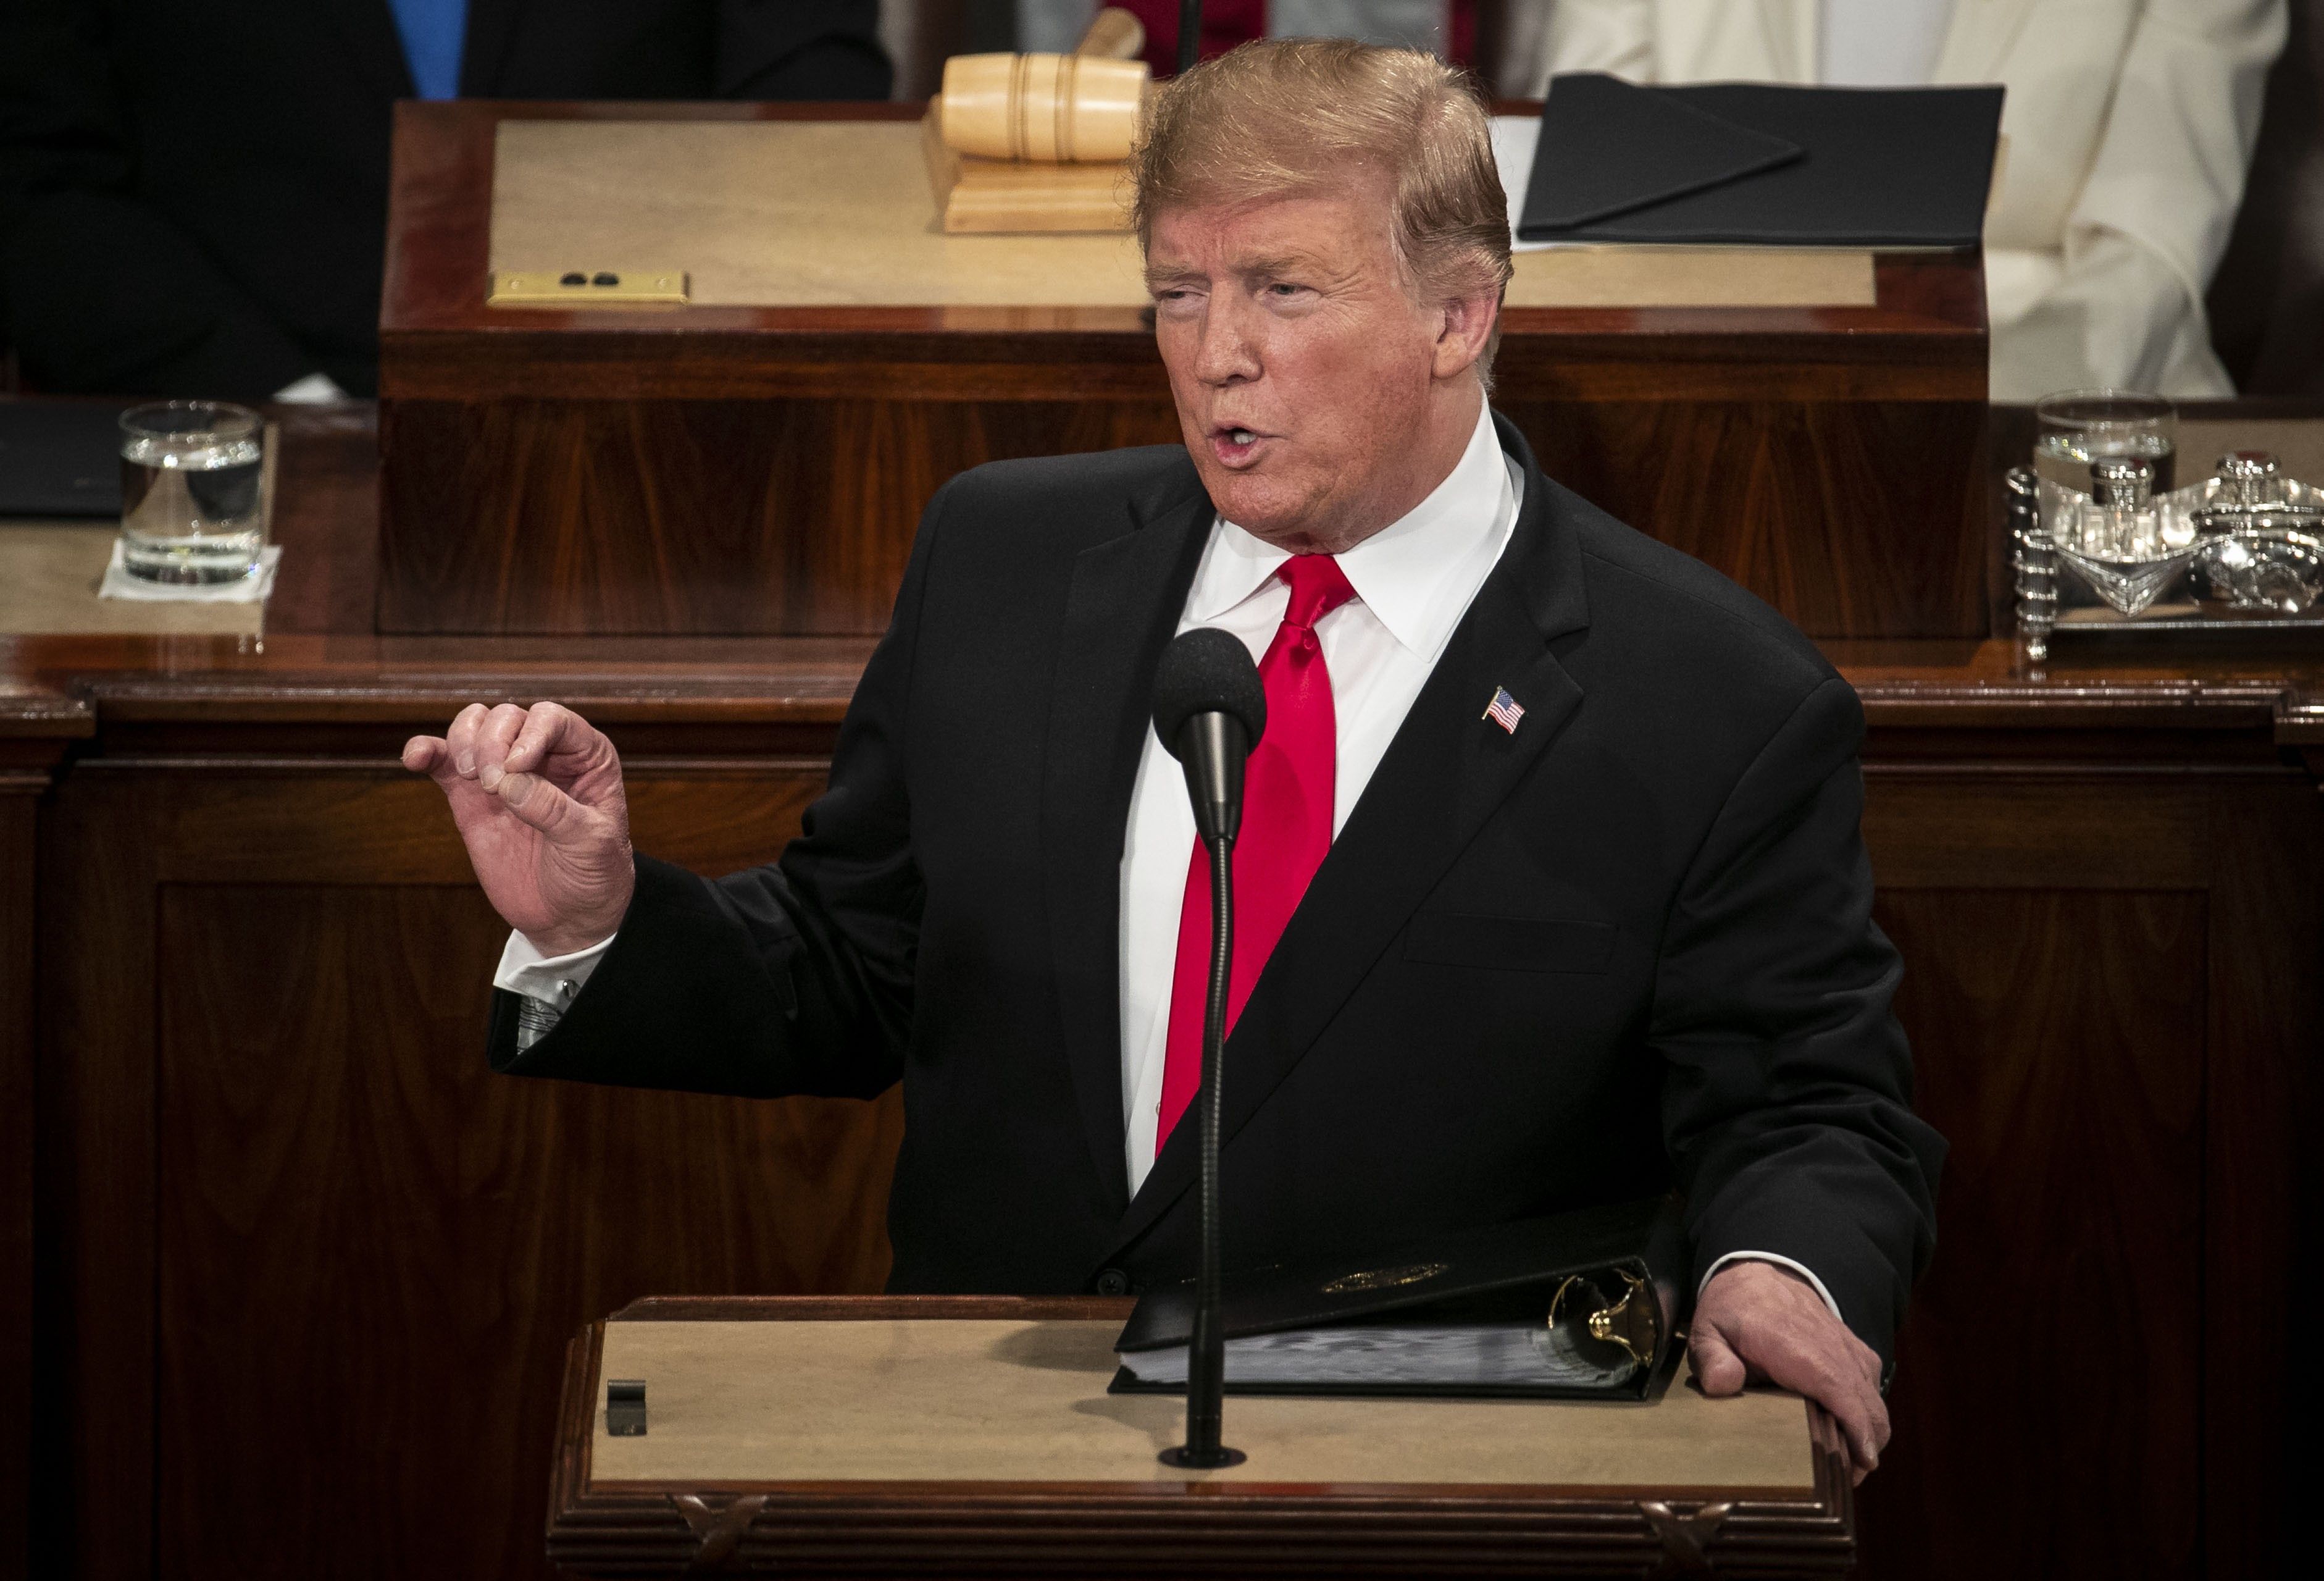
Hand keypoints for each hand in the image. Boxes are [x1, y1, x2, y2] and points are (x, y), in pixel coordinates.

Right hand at [403, 701, 634, 954]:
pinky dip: (426, 751)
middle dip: (493, 743)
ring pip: (475, 726)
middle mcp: (544, 753)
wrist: (569, 914)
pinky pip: (443, 759)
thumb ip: (554, 810)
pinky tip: (415, 758)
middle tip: (491, 785)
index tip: (516, 768)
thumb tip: (509, 782)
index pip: (552, 718)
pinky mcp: (470, 794)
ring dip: (464, 742)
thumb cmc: (594, 872)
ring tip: (471, 778)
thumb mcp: (590, 844)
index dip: (530, 733)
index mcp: (585, 756)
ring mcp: (505, 771)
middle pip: (508, 718)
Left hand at [1691, 1260, 1888, 1484]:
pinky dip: (1868, 1410)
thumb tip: (1722, 1385)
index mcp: (1799, 1349)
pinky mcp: (1852, 1349)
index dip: (1858, 1431)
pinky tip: (1851, 1432)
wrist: (1755, 1272)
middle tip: (1847, 1478)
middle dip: (1868, 1445)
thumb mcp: (1707, 1331)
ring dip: (1870, 1431)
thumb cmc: (1731, 1308)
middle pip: (1868, 1405)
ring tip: (1850, 1462)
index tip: (1863, 1463)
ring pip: (1874, 1398)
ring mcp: (1847, 1347)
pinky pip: (1871, 1384)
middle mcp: (1832, 1348)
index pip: (1842, 1393)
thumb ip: (1712, 1359)